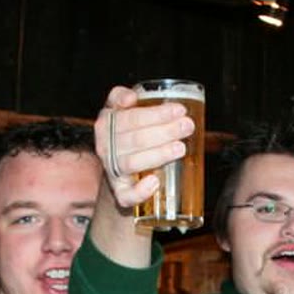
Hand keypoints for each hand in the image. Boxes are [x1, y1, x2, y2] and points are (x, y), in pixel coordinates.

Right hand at [93, 84, 193, 209]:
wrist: (118, 169)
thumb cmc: (126, 134)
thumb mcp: (119, 112)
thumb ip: (121, 97)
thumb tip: (131, 97)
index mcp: (106, 124)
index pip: (130, 118)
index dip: (156, 114)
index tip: (180, 110)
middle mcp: (106, 147)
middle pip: (135, 140)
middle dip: (164, 132)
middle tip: (187, 126)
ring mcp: (112, 170)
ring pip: (133, 163)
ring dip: (158, 155)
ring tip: (180, 148)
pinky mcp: (119, 192)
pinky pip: (126, 196)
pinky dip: (140, 192)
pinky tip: (154, 182)